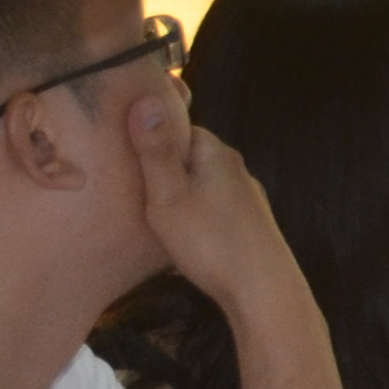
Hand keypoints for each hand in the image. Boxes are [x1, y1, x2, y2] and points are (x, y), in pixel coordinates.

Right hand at [124, 88, 310, 323]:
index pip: (178, 129)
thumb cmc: (209, 241)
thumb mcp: (168, 195)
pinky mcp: (251, 223)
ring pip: (202, 185)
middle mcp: (237, 168)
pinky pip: (214, 209)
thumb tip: (146, 99)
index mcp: (217, 153)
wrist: (262, 289)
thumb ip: (155, 151)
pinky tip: (184, 237)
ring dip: (180, 196)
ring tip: (155, 216)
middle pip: (191, 157)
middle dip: (164, 169)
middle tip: (135, 191)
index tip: (126, 159)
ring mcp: (247, 196)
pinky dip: (196, 216)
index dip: (151, 141)